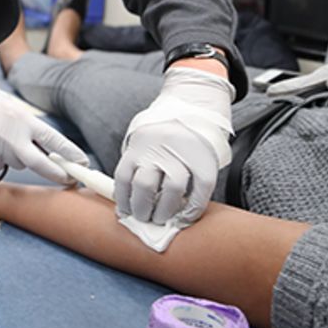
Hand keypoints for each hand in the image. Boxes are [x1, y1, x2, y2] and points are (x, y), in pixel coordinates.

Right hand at [0, 72, 87, 183]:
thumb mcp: (9, 106)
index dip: (70, 154)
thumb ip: (26, 126)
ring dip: (15, 157)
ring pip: (16, 164)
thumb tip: (44, 147)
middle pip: (40, 164)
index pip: (54, 140)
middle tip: (68, 179)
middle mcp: (12, 135)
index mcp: (22, 118)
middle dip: (57, 174)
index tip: (82, 162)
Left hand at [115, 68, 232, 224]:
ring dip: (164, 211)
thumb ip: (137, 163)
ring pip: (171, 190)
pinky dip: (191, 210)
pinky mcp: (204, 162)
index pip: (124, 177)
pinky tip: (184, 218)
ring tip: (161, 219)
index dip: (122, 200)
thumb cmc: (164, 132)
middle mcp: (159, 149)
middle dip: (141, 208)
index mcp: (139, 144)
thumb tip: (127, 200)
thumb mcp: (143, 140)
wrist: (195, 108)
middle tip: (144, 219)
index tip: (124, 213)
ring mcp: (182, 154)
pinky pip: (199, 191)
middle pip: (145, 186)